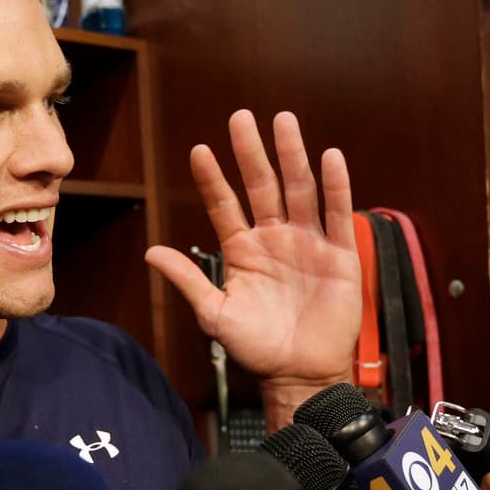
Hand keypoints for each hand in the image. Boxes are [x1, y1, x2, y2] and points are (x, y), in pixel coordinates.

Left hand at [145, 110, 360, 427]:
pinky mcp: (339, 255)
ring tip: (283, 122)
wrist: (299, 372)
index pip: (225, 205)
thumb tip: (149, 252)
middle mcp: (275, 238)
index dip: (213, 179)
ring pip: (300, 190)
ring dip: (292, 156)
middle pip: (263, 186)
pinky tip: (329, 157)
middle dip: (252, 152)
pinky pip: (337, 214)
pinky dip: (335, 186)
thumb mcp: (215, 314)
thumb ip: (187, 280)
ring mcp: (307, 243)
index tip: (199, 150)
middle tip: (241, 117)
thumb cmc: (256, 346)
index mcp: (243, 250)